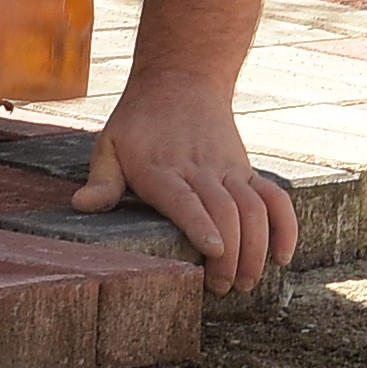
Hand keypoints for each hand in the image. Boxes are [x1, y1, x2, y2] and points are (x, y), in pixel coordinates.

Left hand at [76, 70, 305, 296]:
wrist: (181, 79)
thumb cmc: (139, 121)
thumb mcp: (110, 144)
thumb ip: (102, 181)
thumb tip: (82, 206)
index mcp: (162, 169)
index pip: (186, 200)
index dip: (201, 225)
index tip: (214, 251)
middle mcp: (200, 170)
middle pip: (225, 212)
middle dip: (230, 255)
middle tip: (221, 288)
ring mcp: (228, 170)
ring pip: (253, 209)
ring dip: (256, 249)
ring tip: (246, 283)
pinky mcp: (247, 170)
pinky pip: (275, 198)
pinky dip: (285, 226)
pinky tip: (283, 256)